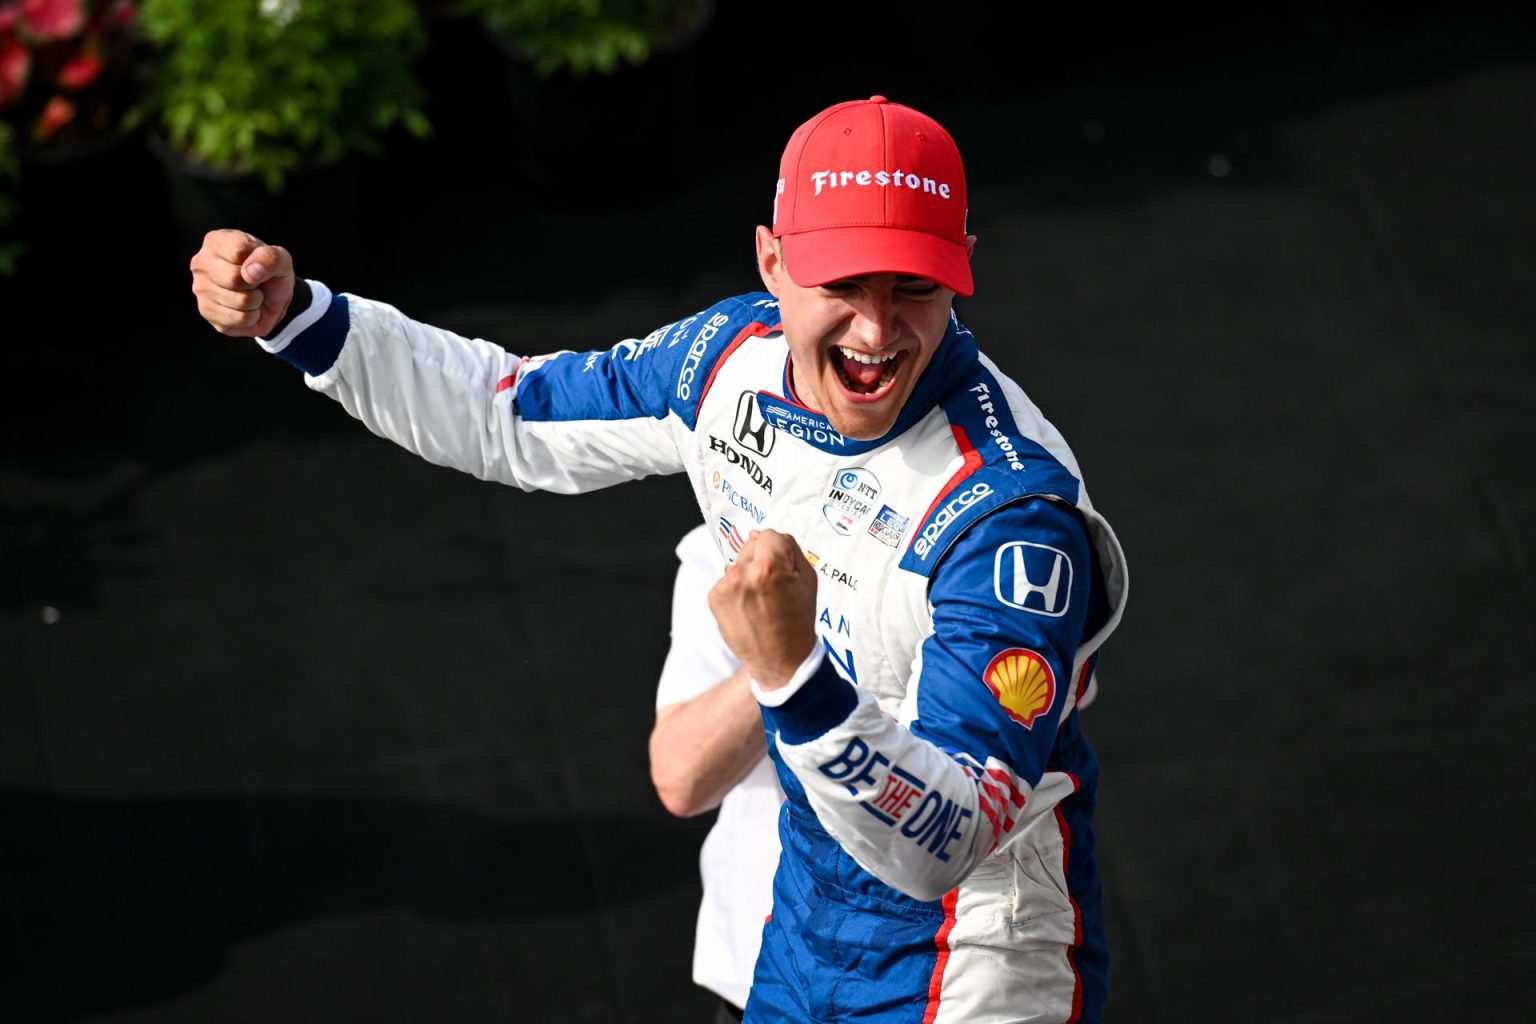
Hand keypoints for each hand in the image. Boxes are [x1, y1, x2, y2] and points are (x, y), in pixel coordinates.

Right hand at [189, 229, 295, 336]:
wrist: (270, 301)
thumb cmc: (270, 273)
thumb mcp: (281, 259)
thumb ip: (271, 257)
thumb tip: (251, 272)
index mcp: (216, 241)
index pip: (238, 252)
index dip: (258, 263)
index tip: (257, 264)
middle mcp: (201, 262)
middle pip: (234, 278)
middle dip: (256, 284)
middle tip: (255, 282)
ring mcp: (200, 288)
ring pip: (241, 301)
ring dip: (256, 302)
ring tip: (251, 294)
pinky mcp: (206, 312)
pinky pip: (240, 319)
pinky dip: (252, 317)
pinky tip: (245, 308)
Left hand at [707, 529, 818, 690]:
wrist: (780, 660)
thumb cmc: (798, 621)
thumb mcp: (808, 579)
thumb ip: (789, 549)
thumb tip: (761, 534)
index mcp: (768, 567)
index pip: (769, 534)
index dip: (781, 550)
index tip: (785, 570)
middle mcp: (741, 574)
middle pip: (751, 544)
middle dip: (763, 559)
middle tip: (775, 586)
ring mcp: (724, 587)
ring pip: (738, 562)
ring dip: (748, 572)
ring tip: (761, 600)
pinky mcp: (714, 598)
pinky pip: (727, 579)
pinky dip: (737, 588)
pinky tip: (749, 607)